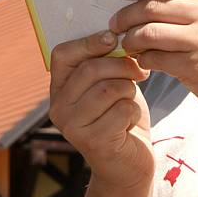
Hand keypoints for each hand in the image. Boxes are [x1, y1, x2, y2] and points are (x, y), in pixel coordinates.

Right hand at [49, 31, 153, 191]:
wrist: (128, 163)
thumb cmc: (120, 116)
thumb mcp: (111, 83)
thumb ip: (106, 62)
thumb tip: (115, 34)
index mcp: (59, 88)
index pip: (62, 54)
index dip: (89, 42)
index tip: (113, 39)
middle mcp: (58, 108)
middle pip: (91, 69)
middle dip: (122, 66)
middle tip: (139, 71)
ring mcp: (72, 127)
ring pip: (109, 88)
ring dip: (129, 90)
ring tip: (129, 100)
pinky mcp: (92, 142)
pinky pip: (122, 109)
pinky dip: (133, 111)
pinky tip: (128, 121)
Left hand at [112, 0, 197, 125]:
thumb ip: (196, 4)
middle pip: (154, 6)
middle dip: (127, 14)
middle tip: (115, 23)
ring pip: (150, 32)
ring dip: (131, 38)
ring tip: (126, 43)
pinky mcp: (196, 68)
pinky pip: (156, 58)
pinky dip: (143, 59)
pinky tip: (142, 61)